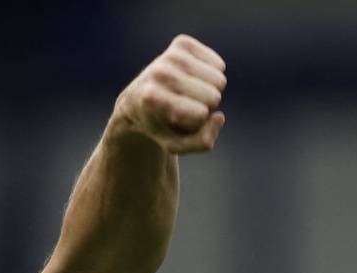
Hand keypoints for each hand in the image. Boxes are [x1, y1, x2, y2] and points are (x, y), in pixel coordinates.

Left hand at [110, 35, 227, 155]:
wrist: (137, 99)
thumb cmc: (159, 124)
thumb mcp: (175, 145)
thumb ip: (201, 142)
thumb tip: (219, 116)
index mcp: (151, 98)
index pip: (200, 114)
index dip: (195, 123)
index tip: (175, 120)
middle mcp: (159, 72)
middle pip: (213, 96)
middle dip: (205, 107)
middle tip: (183, 106)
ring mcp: (170, 55)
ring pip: (219, 80)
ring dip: (208, 91)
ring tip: (186, 93)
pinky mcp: (182, 43)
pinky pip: (219, 64)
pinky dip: (211, 75)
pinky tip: (191, 79)